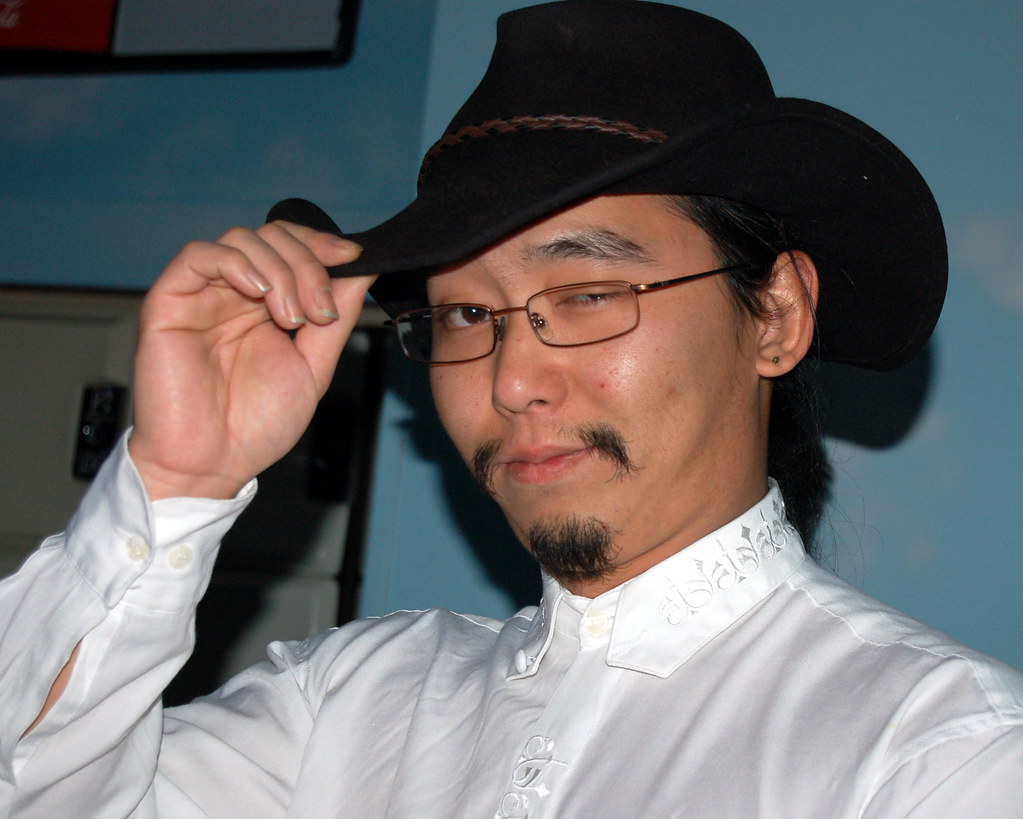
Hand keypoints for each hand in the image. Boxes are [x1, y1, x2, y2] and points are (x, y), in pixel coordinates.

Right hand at [128, 221, 372, 499]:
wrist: (213, 465)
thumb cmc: (257, 425)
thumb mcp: (314, 366)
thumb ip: (337, 318)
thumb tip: (364, 269)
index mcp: (267, 304)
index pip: (294, 247)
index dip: (323, 245)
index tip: (354, 259)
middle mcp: (234, 292)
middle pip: (273, 236)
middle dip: (308, 263)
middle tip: (321, 309)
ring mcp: (202, 295)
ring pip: (242, 240)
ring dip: (279, 269)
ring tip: (292, 317)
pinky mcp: (169, 302)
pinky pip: (197, 256)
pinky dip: (234, 262)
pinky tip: (257, 291)